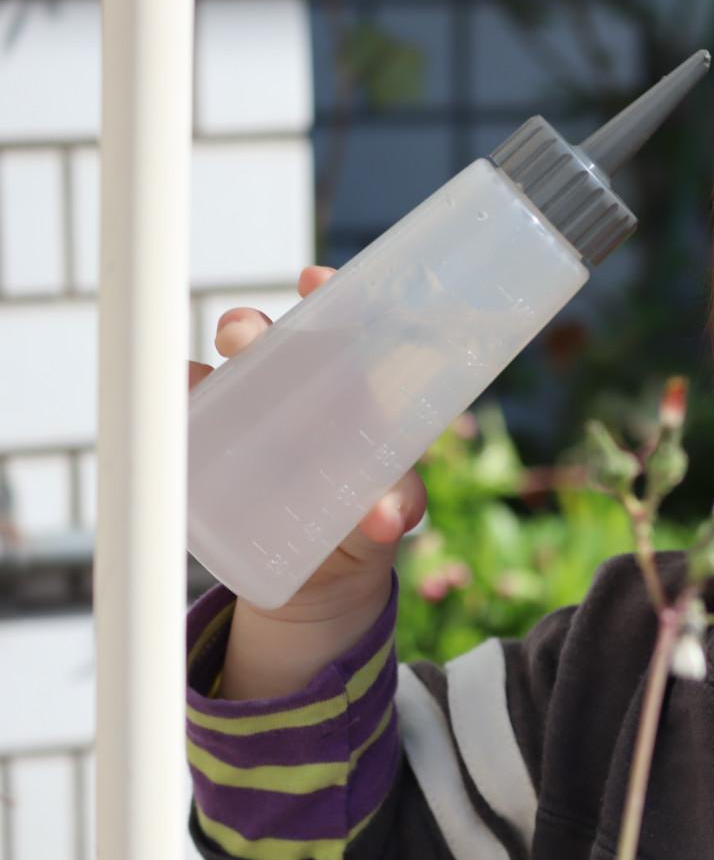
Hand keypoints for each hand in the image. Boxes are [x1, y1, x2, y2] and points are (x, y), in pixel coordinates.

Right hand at [188, 265, 428, 622]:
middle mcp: (302, 397)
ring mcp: (257, 423)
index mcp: (355, 396)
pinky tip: (172, 398)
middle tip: (241, 336)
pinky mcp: (219, 455)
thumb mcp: (388, 515)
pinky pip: (192, 418)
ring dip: (208, 372)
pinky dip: (179, 404)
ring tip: (202, 374)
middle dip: (254, 331)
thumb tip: (385, 519)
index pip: (342, 331)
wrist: (324, 581)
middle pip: (276, 347)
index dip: (329, 296)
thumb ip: (395, 509)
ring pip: (231, 376)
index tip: (311, 279)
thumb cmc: (367, 527)